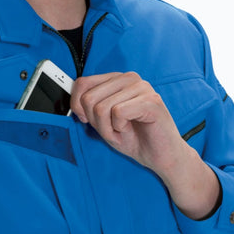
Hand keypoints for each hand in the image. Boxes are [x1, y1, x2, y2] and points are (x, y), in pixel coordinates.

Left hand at [70, 71, 184, 173]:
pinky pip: (118, 112)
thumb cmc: (134, 138)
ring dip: (108, 128)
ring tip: (123, 130)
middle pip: (89, 98)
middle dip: (96, 122)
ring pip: (102, 107)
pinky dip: (119, 127)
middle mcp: (129, 78)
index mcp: (116, 80)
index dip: (77, 105)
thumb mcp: (102, 122)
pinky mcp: (151, 100)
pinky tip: (131, 128)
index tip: (85, 119)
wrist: (159, 155)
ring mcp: (142, 87)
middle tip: (112, 128)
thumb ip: (89, 109)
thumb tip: (74, 101)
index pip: (82, 83)